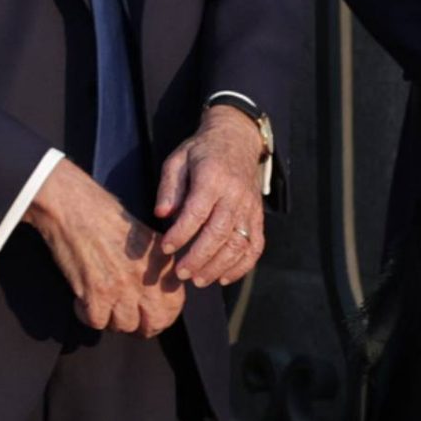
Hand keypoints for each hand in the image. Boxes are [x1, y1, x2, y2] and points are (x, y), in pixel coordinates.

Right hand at [25, 160, 185, 335]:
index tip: (152, 318)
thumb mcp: (147, 237)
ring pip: (124, 326)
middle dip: (143, 329)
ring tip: (104, 306)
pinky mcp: (96, 293)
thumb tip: (163, 290)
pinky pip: (96, 322)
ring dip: (112, 320)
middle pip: (153, 324)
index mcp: (161, 263)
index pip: (174, 306)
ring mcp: (122, 288)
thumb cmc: (106, 216)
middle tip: (131, 323)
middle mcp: (147, 278)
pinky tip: (83, 302)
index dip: (163, 318)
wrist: (74, 206)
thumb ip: (158, 264)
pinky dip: (87, 315)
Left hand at [155, 106, 266, 287]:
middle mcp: (235, 195)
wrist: (237, 140)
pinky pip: (255, 246)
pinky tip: (224, 278)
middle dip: (198, 257)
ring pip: (238, 244)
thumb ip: (169, 187)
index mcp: (213, 178)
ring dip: (218, 266)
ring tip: (198, 280)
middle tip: (180, 274)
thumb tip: (162, 214)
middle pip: (219, 233)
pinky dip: (242, 266)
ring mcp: (250, 208)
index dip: (181, 234)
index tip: (165, 248)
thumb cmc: (201, 152)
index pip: (196, 212)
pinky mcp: (258, 217)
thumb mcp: (177, 160)